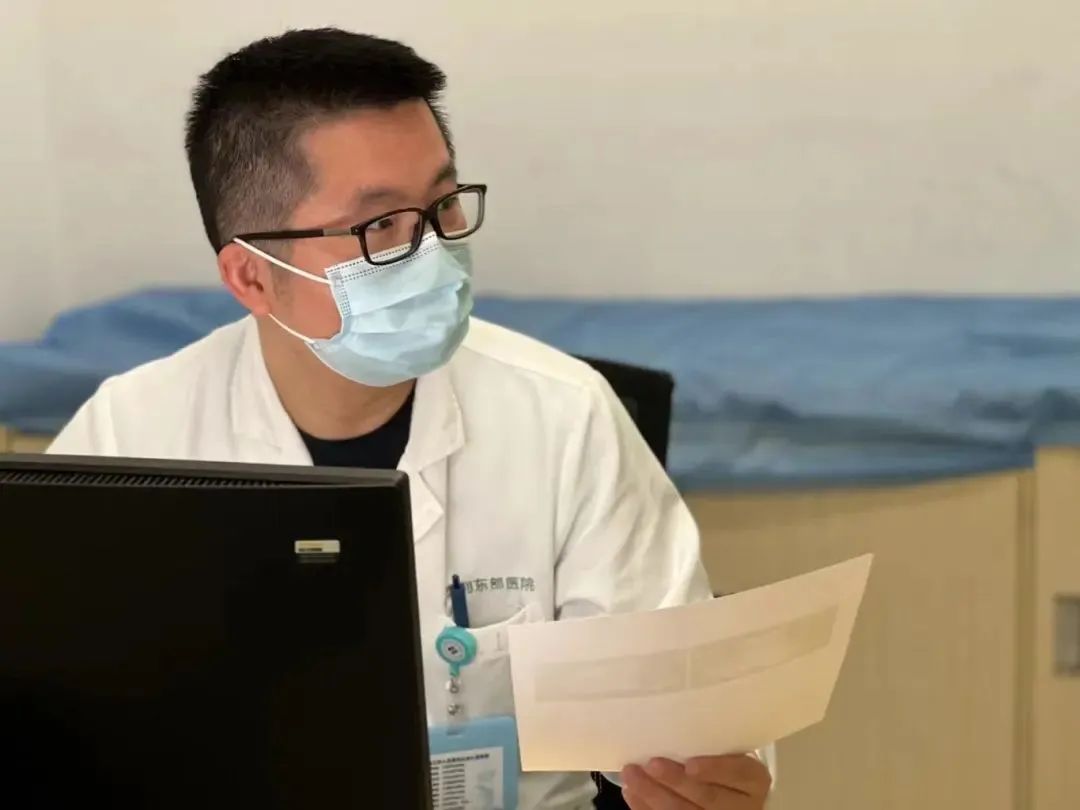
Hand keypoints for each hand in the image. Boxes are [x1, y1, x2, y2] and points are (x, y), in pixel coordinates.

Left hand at [620, 755, 770, 808]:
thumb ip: (710, 743)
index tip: (690, 764)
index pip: (739, 774)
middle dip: (676, 782)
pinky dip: (647, 808)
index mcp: (753, 778)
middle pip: (708, 797)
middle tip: (650, 765)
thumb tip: (669, 721)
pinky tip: (632, 794)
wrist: (728, 791)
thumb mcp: (726, 749)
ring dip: (654, 796)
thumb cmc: (721, 759)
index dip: (715, 770)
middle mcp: (742, 804)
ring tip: (632, 777)